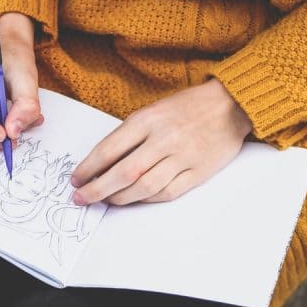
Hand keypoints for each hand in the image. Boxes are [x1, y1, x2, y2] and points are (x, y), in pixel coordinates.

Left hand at [71, 79, 252, 204]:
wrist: (230, 105)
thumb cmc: (186, 107)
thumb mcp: (152, 110)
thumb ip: (129, 135)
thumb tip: (101, 164)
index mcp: (148, 120)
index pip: (109, 149)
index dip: (88, 168)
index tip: (76, 179)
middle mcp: (164, 139)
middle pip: (123, 173)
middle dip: (97, 190)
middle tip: (81, 198)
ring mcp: (182, 157)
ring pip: (144, 187)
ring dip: (120, 198)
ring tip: (106, 200)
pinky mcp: (198, 172)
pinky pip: (167, 193)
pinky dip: (146, 199)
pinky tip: (134, 199)